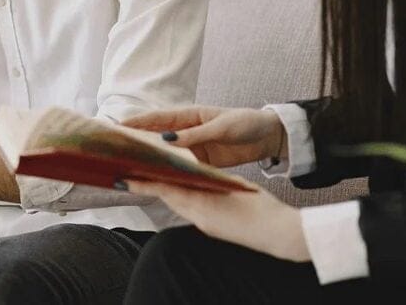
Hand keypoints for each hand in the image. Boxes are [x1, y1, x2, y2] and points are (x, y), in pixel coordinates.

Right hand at [122, 105, 284, 167]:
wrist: (268, 136)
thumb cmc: (245, 123)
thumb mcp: (221, 127)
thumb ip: (196, 134)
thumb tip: (167, 140)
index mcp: (189, 115)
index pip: (158, 119)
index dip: (137, 123)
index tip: (117, 128)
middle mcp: (187, 131)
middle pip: (157, 137)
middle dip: (138, 142)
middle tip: (117, 151)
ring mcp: (193, 147)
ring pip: (167, 154)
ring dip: (153, 160)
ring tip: (133, 169)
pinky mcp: (202, 162)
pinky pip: (182, 167)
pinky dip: (171, 173)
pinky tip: (160, 181)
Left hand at [126, 179, 310, 261]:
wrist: (280, 234)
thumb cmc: (260, 207)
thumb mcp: (233, 186)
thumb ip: (211, 179)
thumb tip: (195, 172)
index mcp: (202, 203)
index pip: (165, 190)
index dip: (144, 184)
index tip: (125, 178)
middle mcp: (199, 216)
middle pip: (168, 197)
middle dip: (151, 184)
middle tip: (132, 172)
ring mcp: (205, 225)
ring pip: (178, 204)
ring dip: (165, 191)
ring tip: (151, 177)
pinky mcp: (212, 230)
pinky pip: (189, 212)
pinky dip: (181, 200)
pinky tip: (182, 192)